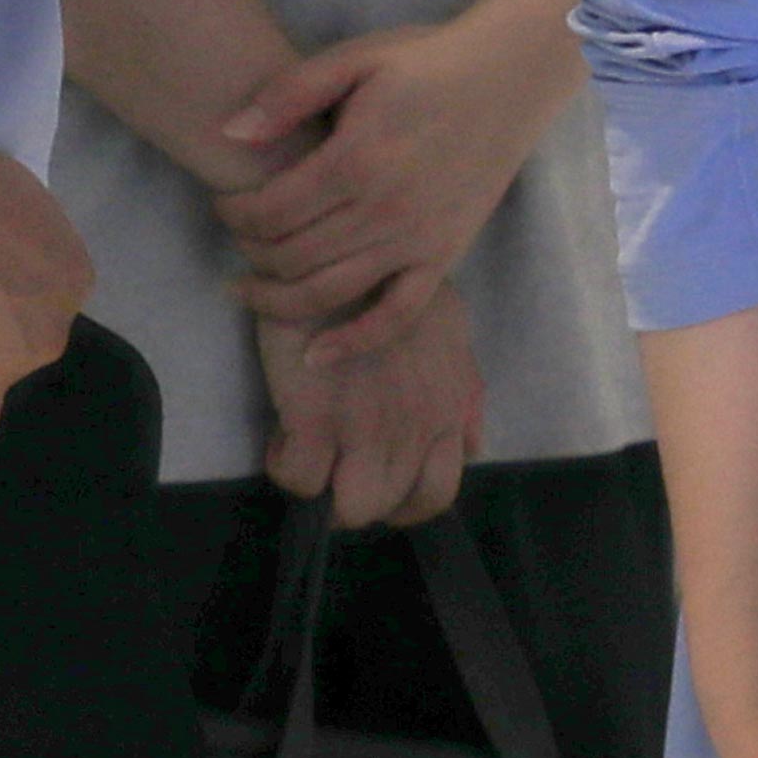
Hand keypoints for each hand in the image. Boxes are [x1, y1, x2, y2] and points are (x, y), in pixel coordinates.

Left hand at [216, 0, 567, 340]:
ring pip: (328, 294)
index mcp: (355, 160)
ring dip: (276, 302)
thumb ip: (290, 93)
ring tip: (249, 288)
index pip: (268, 213)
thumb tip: (230, 134)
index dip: (233, 215)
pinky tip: (316, 354)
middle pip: (290, 258)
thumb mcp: (355, 58)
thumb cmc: (428, 61)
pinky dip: (354, 342)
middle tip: (239, 236)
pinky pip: (396, 316)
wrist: (512, 74)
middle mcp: (384, 210)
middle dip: (249, 253)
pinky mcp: (444, 256)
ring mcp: (417, 240)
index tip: (225, 202)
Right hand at [257, 273, 483, 528]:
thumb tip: (472, 445)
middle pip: (391, 506)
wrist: (341, 249)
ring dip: (325, 492)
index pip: (437, 492)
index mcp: (446, 410)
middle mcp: (415, 427)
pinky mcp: (316, 417)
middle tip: (336, 467)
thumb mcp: (449, 330)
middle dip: (361, 498)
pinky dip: (286, 464)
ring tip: (311, 456)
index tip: (376, 480)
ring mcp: (367, 426)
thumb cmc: (390, 283)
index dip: (403, 500)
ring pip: (350, 508)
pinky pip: (298, 478)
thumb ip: (463, 391)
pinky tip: (285, 432)